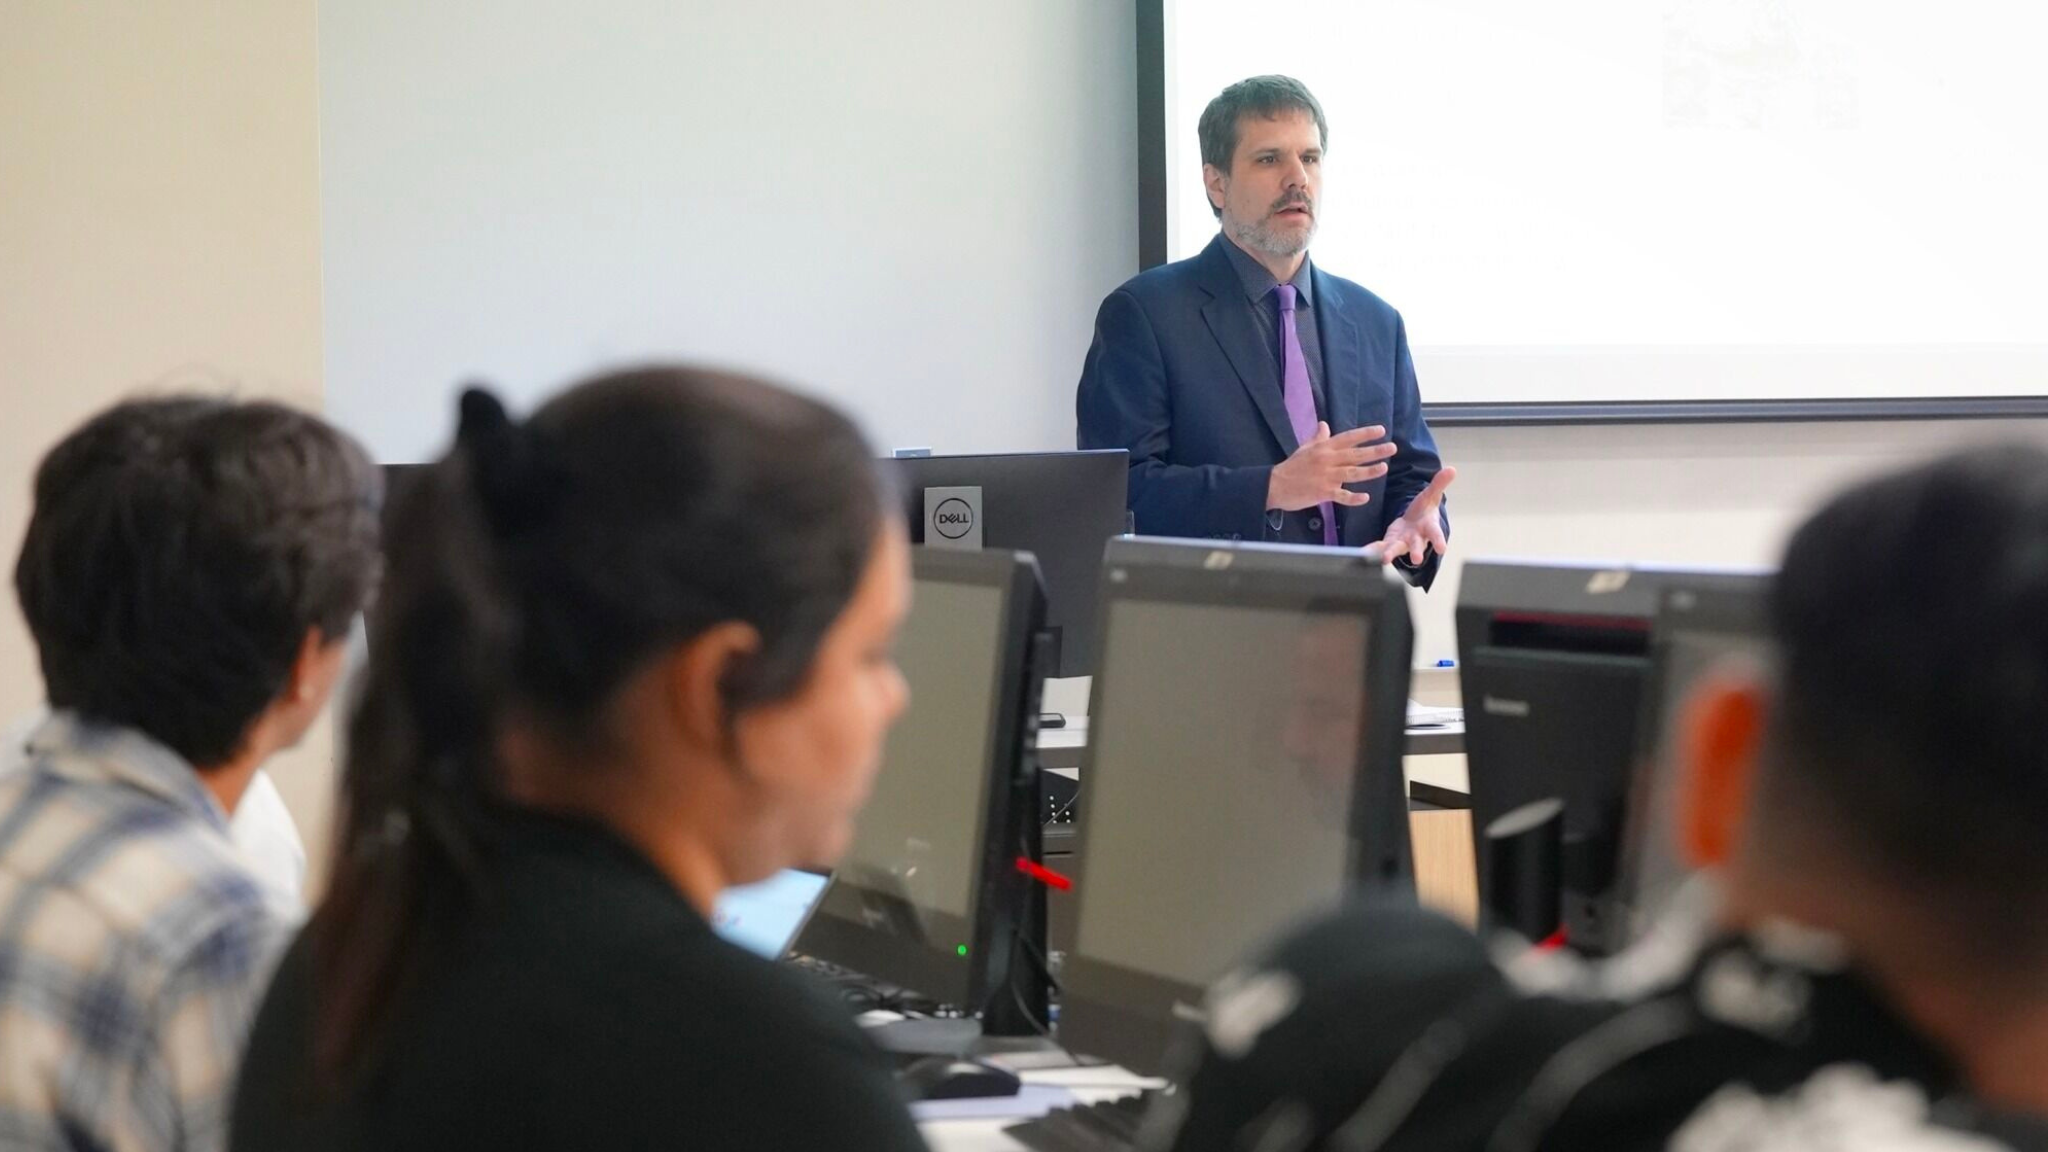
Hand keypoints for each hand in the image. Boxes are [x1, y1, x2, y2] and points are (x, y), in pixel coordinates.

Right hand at [1266, 423, 1397, 512]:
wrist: (1275, 485)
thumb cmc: (1292, 466)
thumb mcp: (1305, 448)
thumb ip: (1318, 438)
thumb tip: (1324, 424)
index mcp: (1324, 448)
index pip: (1348, 438)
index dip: (1365, 434)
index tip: (1381, 431)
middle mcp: (1327, 460)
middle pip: (1355, 454)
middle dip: (1375, 451)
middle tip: (1392, 448)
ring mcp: (1326, 477)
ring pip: (1352, 473)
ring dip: (1369, 471)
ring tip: (1383, 467)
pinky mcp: (1323, 493)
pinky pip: (1342, 495)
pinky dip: (1354, 498)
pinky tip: (1365, 497)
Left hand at [1374, 466, 1456, 565]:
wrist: (1414, 521)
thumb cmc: (1425, 510)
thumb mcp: (1431, 495)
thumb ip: (1439, 484)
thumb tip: (1452, 469)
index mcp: (1429, 527)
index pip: (1436, 534)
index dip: (1439, 541)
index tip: (1442, 548)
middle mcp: (1417, 538)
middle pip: (1417, 546)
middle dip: (1417, 553)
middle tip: (1416, 560)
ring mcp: (1403, 542)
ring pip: (1397, 549)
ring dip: (1391, 554)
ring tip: (1384, 559)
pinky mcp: (1390, 542)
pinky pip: (1381, 547)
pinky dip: (1372, 550)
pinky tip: (1363, 553)